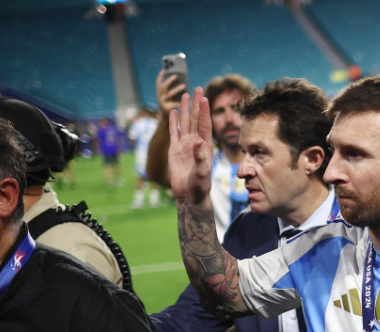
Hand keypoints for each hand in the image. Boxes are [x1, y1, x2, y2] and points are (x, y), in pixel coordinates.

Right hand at [156, 69, 185, 115]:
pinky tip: (188, 99)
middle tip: (176, 76)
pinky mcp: (167, 109)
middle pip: (163, 87)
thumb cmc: (172, 106)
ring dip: (176, 89)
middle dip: (169, 81)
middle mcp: (160, 97)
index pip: (158, 83)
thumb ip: (174, 90)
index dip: (160, 76)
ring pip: (169, 94)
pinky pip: (174, 104)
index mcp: (160, 93)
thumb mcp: (171, 97)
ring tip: (184, 85)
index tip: (164, 69)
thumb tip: (181, 79)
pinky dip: (180, 101)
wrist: (168, 121)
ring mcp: (163, 103)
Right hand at [168, 88, 212, 204]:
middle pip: (196, 119)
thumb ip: (200, 158)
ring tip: (185, 95)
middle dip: (196, 104)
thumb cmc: (200, 185)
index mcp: (205, 145)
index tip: (205, 97)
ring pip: (185, 123)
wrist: (189, 194)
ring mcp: (185, 145)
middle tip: (198, 88)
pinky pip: (174, 132)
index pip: (205, 124)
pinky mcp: (175, 149)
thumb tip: (198, 143)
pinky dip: (174, 122)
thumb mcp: (202, 172)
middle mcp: (196, 142)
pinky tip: (174, 111)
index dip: (204, 111)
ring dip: (185, 109)